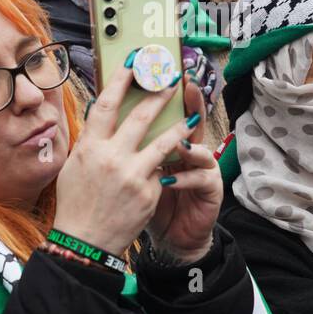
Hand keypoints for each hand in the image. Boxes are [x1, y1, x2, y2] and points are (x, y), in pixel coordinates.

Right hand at [53, 59, 197, 257]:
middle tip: (173, 78)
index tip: (135, 62)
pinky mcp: (150, 192)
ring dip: (180, 125)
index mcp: (90, 146)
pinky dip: (169, 163)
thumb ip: (91, 140)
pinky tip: (179, 158)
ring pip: (164, 141)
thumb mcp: (74, 166)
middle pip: (141, 116)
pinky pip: (163, 170)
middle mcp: (111, 157)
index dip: (122, 79)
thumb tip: (103, 114)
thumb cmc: (76, 202)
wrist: (85, 242)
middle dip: (160, 93)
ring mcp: (133, 175)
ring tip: (192, 116)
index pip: (107, 103)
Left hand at [147, 82, 220, 263]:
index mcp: (171, 143)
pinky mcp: (211, 191)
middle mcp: (191, 152)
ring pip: (202, 149)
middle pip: (192, 121)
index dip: (168, 93)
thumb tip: (102, 116)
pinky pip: (200, 179)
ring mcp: (204, 170)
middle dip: (189, 102)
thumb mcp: (137, 172)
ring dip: (189, 144)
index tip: (167, 74)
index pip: (172, 113)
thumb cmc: (150, 202)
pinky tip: (170, 180)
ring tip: (178, 141)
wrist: (172, 238)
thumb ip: (130, 146)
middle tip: (184, 84)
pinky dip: (184, 178)